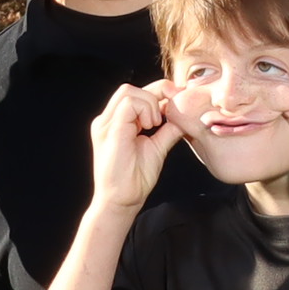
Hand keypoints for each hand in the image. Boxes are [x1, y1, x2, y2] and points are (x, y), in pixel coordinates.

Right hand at [89, 81, 182, 212]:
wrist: (122, 200)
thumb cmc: (135, 179)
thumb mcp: (157, 147)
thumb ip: (167, 130)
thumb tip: (182, 116)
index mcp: (116, 123)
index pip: (136, 94)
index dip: (159, 92)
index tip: (177, 100)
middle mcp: (107, 120)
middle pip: (131, 88)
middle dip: (157, 92)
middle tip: (172, 108)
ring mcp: (106, 124)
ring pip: (129, 92)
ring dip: (150, 103)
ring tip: (156, 124)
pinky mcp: (110, 131)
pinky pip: (129, 104)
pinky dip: (145, 110)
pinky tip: (151, 127)